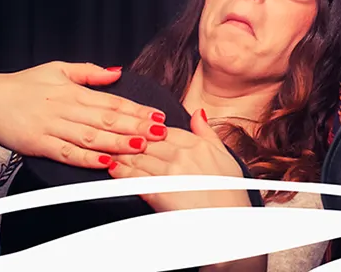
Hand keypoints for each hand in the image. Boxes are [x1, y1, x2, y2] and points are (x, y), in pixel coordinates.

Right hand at [0, 61, 168, 168]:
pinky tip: (105, 162)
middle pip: (107, 120)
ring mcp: (52, 127)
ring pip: (91, 137)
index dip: (137, 110)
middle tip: (160, 133)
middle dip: (136, 127)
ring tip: (141, 146)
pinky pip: (66, 153)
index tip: (157, 116)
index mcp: (73, 92)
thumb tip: (117, 72)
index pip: (113, 102)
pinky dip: (87, 159)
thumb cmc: (21, 86)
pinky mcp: (38, 144)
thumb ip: (89, 73)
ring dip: (118, 143)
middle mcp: (66, 108)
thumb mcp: (57, 70)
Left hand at [108, 108, 251, 212]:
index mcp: (198, 145)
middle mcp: (182, 155)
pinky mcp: (159, 192)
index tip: (140, 133)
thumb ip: (208, 133)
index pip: (166, 131)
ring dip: (122, 155)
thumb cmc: (229, 195)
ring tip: (111, 154)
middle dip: (131, 140)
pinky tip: (114, 170)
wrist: (228, 225)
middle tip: (115, 139)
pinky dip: (122, 173)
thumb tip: (198, 113)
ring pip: (139, 158)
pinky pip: (135, 178)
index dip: (150, 131)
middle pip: (149, 142)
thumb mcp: (224, 157)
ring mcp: (170, 173)